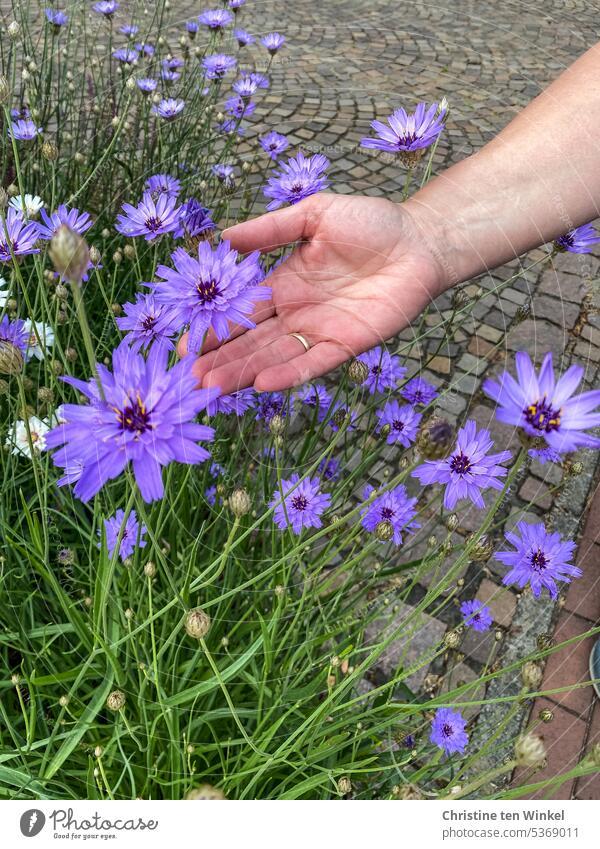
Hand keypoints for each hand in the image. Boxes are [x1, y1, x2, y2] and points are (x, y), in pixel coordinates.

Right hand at [178, 192, 448, 392]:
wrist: (420, 240)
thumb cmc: (370, 223)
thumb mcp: (314, 215)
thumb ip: (270, 229)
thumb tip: (221, 237)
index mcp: (283, 284)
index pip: (240, 313)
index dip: (212, 329)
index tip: (183, 346)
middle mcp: (296, 313)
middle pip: (251, 342)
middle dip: (220, 360)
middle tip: (188, 378)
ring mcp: (320, 331)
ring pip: (274, 357)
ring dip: (244, 372)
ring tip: (212, 387)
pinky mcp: (348, 344)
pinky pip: (314, 363)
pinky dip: (289, 374)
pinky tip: (262, 383)